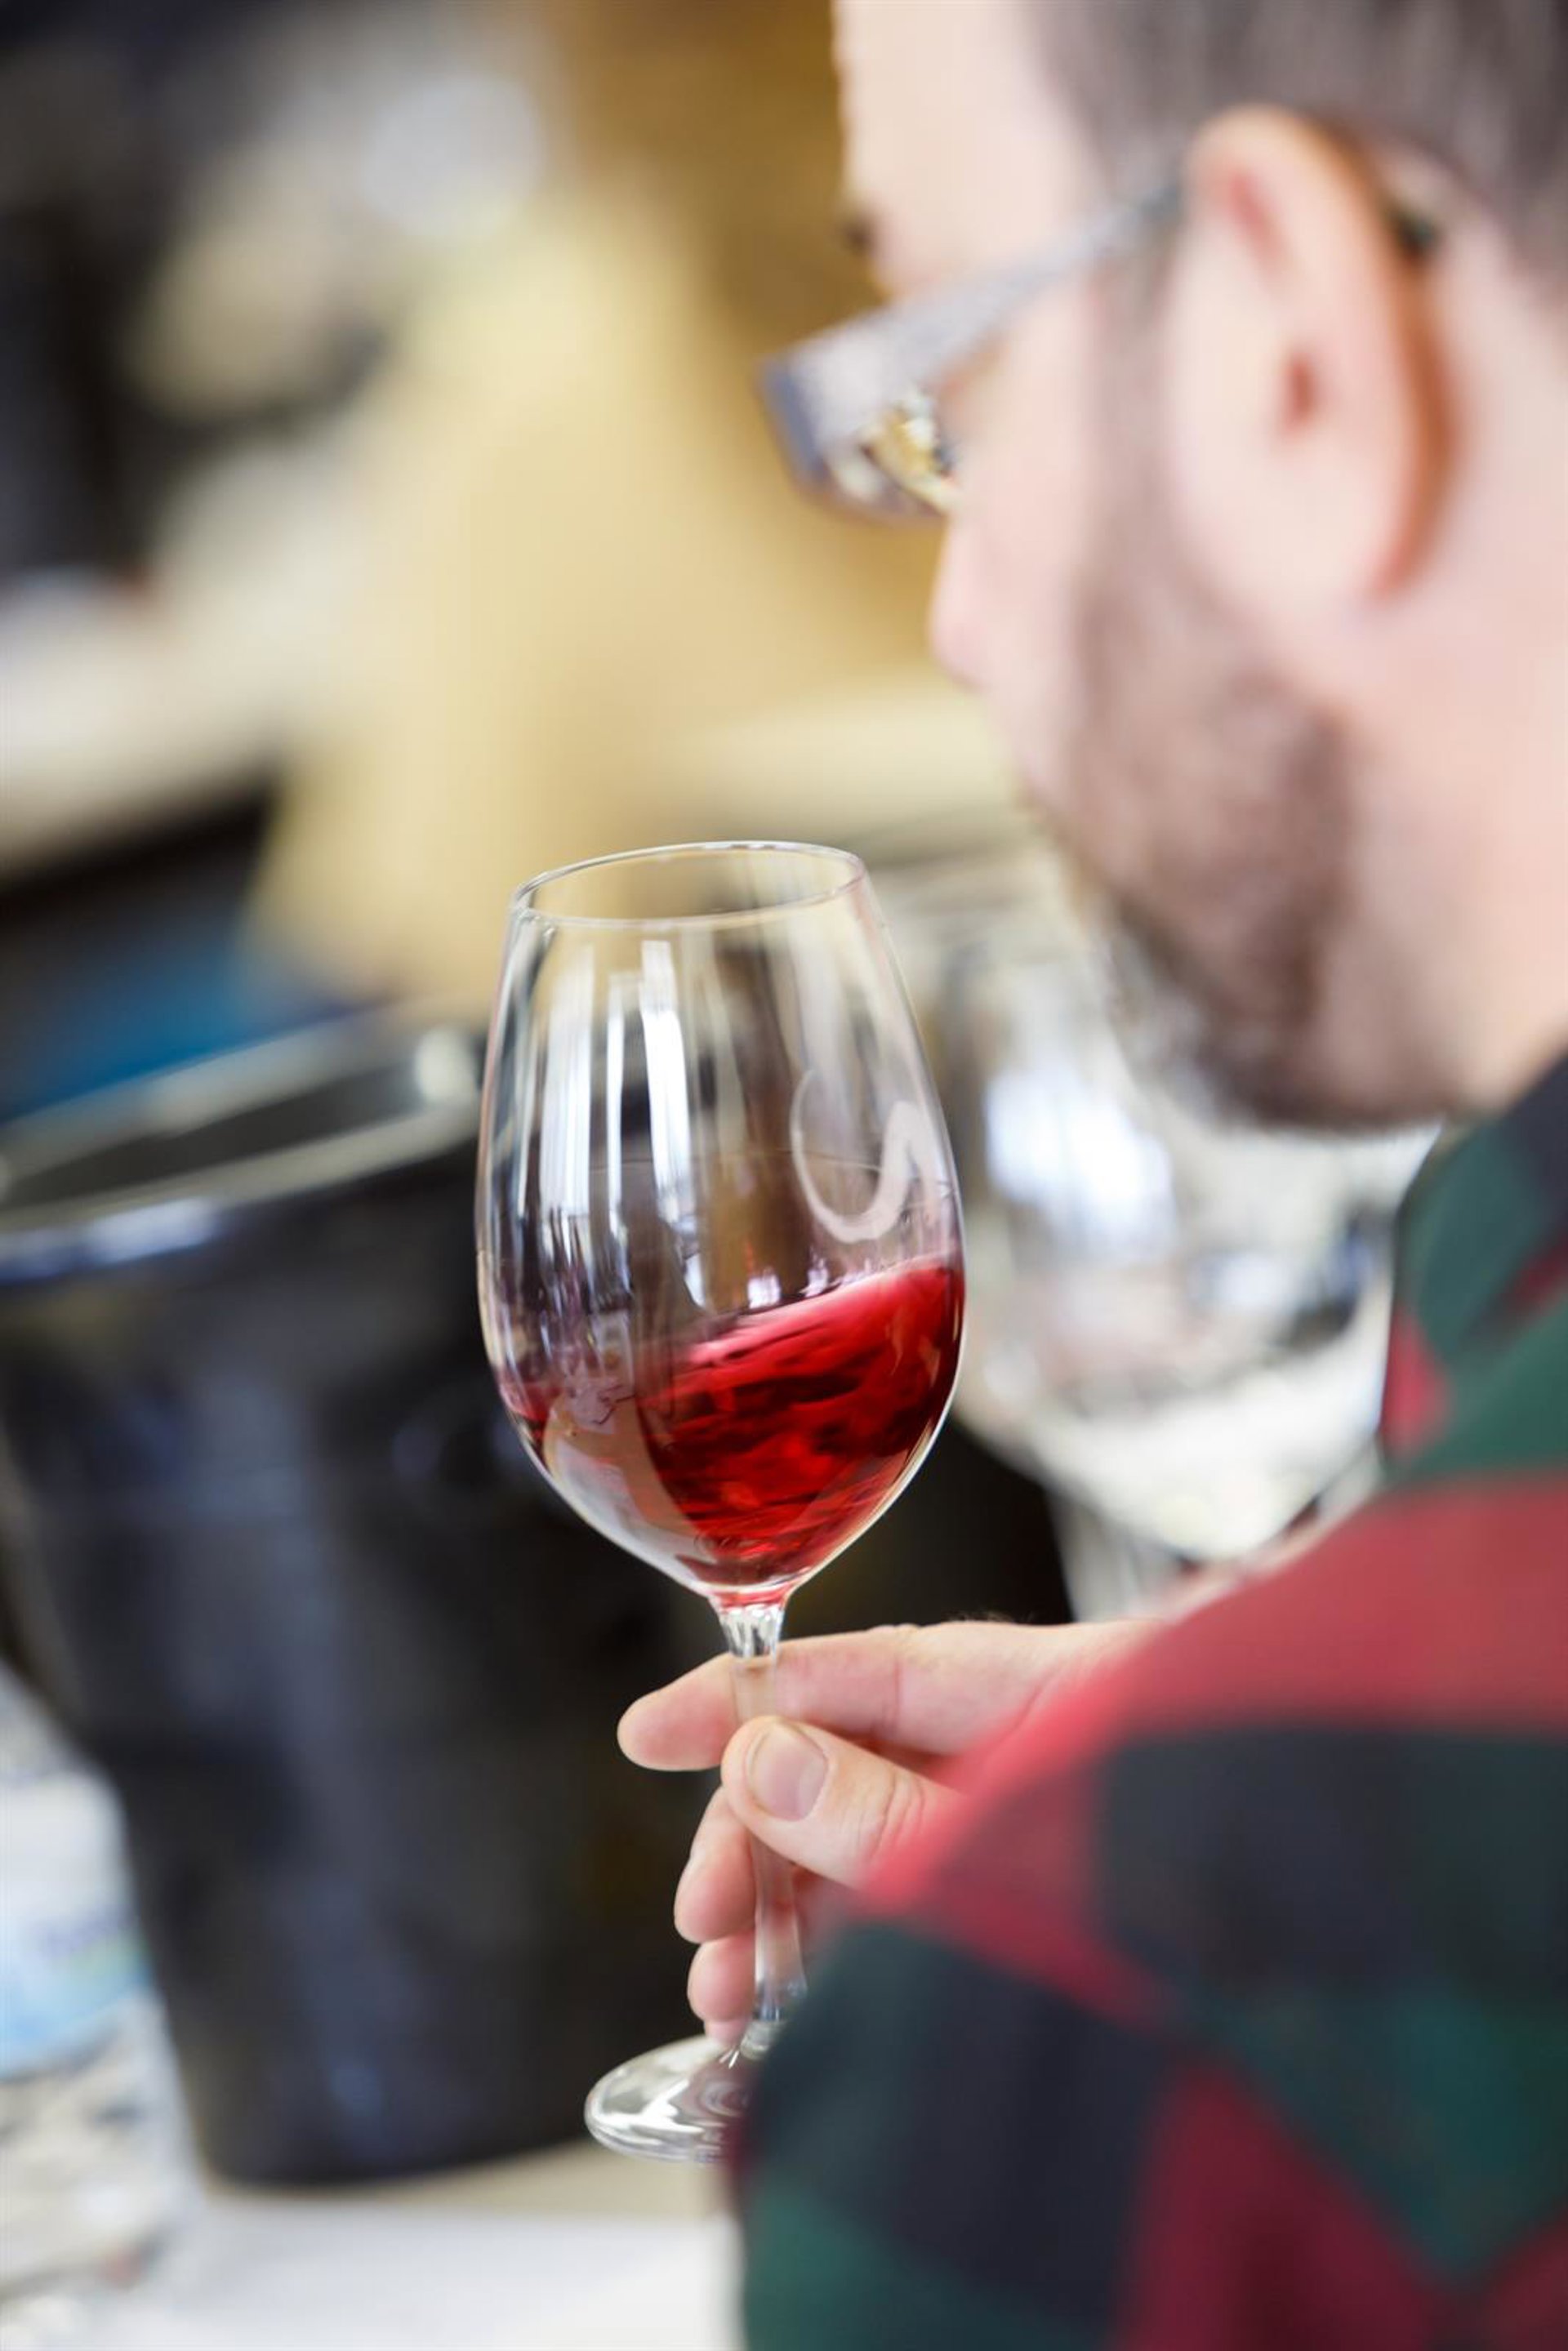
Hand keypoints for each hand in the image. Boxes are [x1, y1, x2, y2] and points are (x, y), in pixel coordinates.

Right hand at [618, 1618, 1149, 2041]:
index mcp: (986, 1677)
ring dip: (785, 1908)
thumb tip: (756, 1761)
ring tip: (734, 1997)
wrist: (1328, 1856)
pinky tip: (805, 1996)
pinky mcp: (1018, 1857)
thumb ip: (879, 1800)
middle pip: (826, 1763)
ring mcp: (1001, 1792)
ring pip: (859, 1832)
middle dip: (748, 1843)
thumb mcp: (1004, 1815)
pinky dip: (848, 1933)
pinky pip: (909, 1881)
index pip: (825, 1671)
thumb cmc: (1193, 1800)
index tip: (641, 1736)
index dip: (726, 1702)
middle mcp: (984, 1726)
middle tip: (702, 1931)